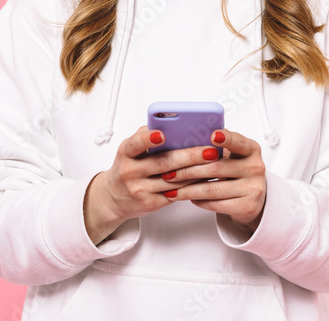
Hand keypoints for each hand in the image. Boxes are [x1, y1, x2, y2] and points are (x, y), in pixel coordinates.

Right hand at [83, 126, 223, 243]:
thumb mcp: (130, 150)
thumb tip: (173, 125)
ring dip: (197, 171)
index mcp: (125, 153)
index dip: (147, 139)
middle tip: (210, 150)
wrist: (113, 198)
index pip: (134, 143)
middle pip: (164, 163)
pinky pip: (176, 193)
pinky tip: (205, 177)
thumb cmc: (128, 167)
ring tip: (215, 162)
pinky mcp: (150, 203)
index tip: (161, 134)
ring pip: (174, 180)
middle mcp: (130, 172)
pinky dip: (192, 184)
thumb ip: (147, 136)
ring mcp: (140, 190)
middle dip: (190, 156)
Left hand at [164, 128, 266, 229]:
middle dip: (188, 171)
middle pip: (216, 168)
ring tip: (172, 189)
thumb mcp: (233, 155)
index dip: (226, 138)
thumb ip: (217, 147)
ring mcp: (253, 188)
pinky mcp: (247, 206)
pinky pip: (216, 204)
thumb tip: (186, 140)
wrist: (254, 198)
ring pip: (212, 189)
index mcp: (251, 149)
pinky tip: (188, 198)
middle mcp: (256, 167)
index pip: (239, 142)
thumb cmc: (236, 170)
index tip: (212, 135)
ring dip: (188, 190)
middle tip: (169, 173)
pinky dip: (199, 201)